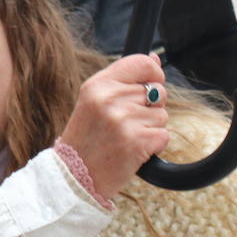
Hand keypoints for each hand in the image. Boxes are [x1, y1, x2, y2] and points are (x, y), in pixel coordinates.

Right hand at [58, 53, 169, 199]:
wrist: (73, 176)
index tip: (147, 87)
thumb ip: (124, 80)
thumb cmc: (86, 138)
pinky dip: (153, 145)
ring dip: (150, 127)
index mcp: (98, 85)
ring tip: (124, 137)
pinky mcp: (138, 141)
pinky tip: (131, 149)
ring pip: (162, 114)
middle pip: (158, 91)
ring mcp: (124, 120)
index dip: (153, 75)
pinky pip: (164, 135)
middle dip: (149, 107)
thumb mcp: (94, 101)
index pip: (143, 63)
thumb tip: (156, 59)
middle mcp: (110, 99)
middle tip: (123, 123)